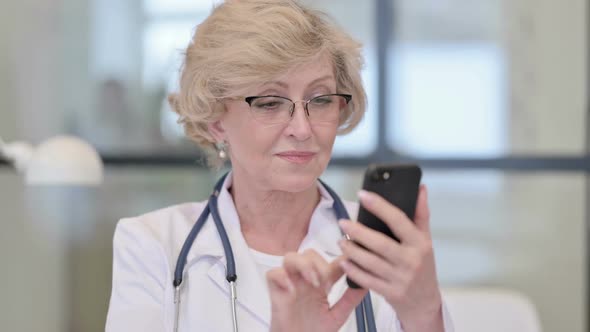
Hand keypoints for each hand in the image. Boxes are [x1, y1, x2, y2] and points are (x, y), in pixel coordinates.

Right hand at [266, 249, 366, 331]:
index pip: (330, 262)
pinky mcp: (276, 292)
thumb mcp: (337, 315)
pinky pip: (273, 274)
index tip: (349, 262)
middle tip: (326, 281)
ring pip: (290, 257)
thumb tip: (364, 285)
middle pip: (309, 254)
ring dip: (303, 265)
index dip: (340, 259)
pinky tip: (292, 290)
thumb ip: (349, 300)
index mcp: (320, 284)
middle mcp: (304, 280)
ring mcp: (290, 284)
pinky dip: (282, 277)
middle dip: (320, 263)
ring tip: (313, 282)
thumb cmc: (313, 331)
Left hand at [338, 185, 443, 331]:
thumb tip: (421, 188)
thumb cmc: (422, 265)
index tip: (362, 195)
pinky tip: (344, 261)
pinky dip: (353, 271)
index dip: (380, 206)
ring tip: (341, 241)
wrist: (425, 302)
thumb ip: (421, 214)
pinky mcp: (390, 293)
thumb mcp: (425, 240)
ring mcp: (400, 279)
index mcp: (420, 243)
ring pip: (371, 262)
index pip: (398, 220)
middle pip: (380, 243)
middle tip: (342, 222)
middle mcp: (411, 260)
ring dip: (352, 251)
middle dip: (358, 232)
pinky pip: (367, 280)